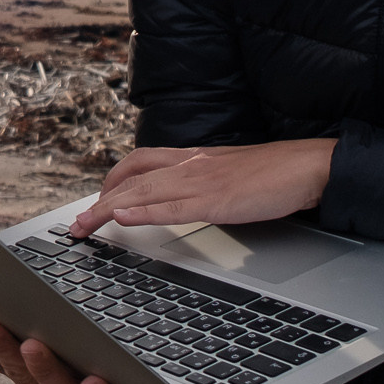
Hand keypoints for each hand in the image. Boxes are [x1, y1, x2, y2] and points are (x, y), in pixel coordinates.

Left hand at [71, 139, 335, 235]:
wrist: (307, 166)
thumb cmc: (272, 173)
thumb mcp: (226, 174)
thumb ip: (199, 182)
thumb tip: (177, 198)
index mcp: (191, 157)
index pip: (137, 163)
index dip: (110, 182)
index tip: (93, 203)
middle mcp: (189, 164)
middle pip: (131, 178)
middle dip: (99, 203)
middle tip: (76, 226)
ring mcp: (201, 180)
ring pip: (143, 191)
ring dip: (107, 210)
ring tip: (84, 227)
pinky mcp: (217, 200)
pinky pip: (172, 205)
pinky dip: (143, 211)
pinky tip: (124, 218)